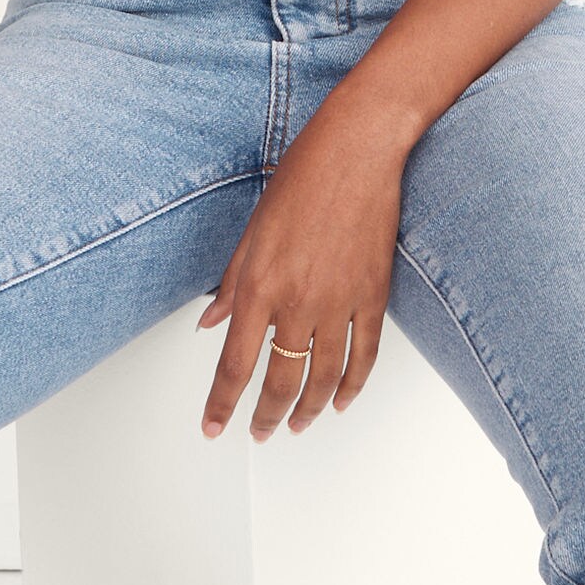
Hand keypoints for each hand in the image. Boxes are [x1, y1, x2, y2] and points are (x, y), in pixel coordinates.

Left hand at [198, 101, 406, 441]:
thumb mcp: (252, 230)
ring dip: (308, 409)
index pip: (235, 365)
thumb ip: (231, 284)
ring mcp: (340, 302)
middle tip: (258, 433)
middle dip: (266, 417)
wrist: (358, 151)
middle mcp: (299, 301)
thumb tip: (210, 323)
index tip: (213, 427)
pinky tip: (341, 401)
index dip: (221, 404)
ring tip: (296, 424)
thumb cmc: (303, 177)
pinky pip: (365, 356)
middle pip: (281, 382)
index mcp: (260, 285)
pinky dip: (353, 386)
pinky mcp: (373, 295)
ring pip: (324, 378)